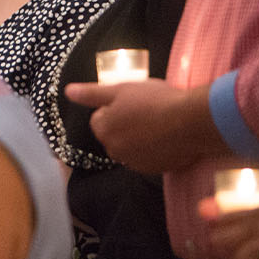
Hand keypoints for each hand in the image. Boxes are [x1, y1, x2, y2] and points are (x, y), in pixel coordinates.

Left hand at [65, 80, 220, 172]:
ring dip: (141, 136)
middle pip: (115, 133)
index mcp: (103, 130)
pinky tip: (169, 136)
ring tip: (161, 122)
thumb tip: (67, 91)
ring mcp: (134, 162)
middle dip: (127, 123)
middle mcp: (114, 150)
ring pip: (132, 145)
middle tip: (149, 110)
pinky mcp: (155, 169)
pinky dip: (156, 148)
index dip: (115, 106)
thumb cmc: (155, 101)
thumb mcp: (120, 89)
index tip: (134, 101)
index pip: (100, 117)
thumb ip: (91, 93)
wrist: (191, 123)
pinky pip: (150, 156)